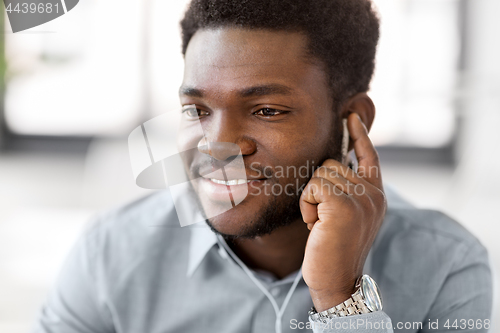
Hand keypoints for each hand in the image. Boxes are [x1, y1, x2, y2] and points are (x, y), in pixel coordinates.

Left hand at [300, 113, 386, 311]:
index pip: (369, 156)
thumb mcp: (347, 216)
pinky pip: (313, 186)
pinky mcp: (343, 204)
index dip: (360, 135)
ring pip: (321, 174)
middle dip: (319, 188)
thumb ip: (347, 190)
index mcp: (376, 195)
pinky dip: (306, 204)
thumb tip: (332, 166)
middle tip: (323, 217)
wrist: (336, 278)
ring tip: (320, 222)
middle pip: (333, 164)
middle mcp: (373, 194)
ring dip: (311, 198)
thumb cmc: (334, 248)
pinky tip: (314, 223)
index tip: (350, 116)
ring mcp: (361, 198)